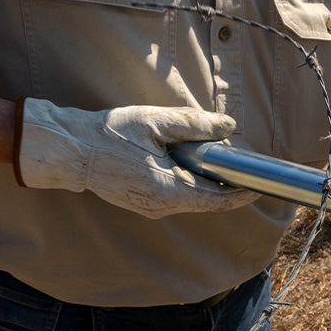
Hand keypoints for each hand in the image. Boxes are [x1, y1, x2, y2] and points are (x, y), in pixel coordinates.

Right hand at [15, 99, 256, 218]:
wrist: (70, 150)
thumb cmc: (110, 133)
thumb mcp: (156, 122)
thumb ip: (195, 125)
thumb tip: (229, 127)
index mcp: (169, 190)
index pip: (218, 199)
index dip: (242, 192)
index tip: (260, 182)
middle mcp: (163, 206)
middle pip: (209, 202)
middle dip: (229, 187)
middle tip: (245, 169)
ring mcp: (152, 208)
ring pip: (194, 201)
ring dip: (209, 185)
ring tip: (222, 164)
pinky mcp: (144, 204)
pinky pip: (178, 198)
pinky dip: (191, 185)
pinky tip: (193, 167)